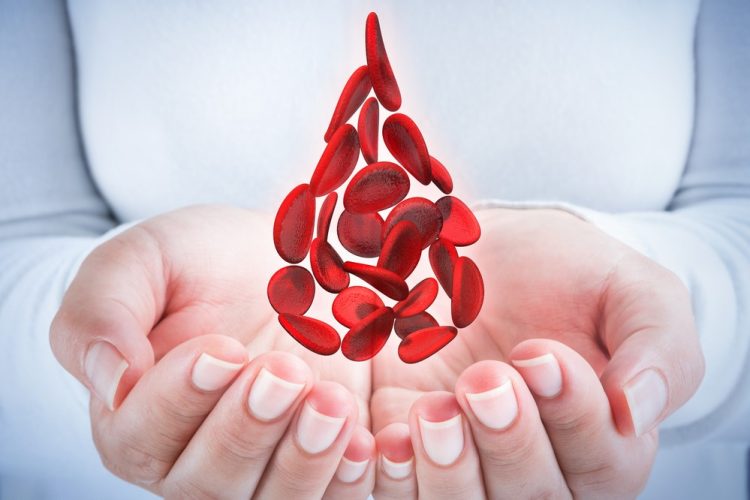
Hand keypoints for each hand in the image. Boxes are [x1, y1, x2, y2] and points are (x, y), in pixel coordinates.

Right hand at [50, 205, 373, 496]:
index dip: (180, 400)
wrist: (275, 260)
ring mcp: (260, 468)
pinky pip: (331, 497)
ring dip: (303, 460)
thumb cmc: (200, 262)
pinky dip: (348, 479)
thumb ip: (103, 311)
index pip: (142, 435)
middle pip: (209, 482)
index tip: (221, 348)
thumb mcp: (143, 260)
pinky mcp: (317, 461)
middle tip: (286, 370)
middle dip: (248, 429)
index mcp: (134, 416)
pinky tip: (366, 440)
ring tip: (333, 403)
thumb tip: (109, 379)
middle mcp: (192, 460)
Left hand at [371, 208, 703, 497]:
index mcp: (606, 441)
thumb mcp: (633, 290)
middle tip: (484, 378)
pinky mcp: (412, 447)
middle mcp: (542, 468)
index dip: (572, 414)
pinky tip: (386, 441)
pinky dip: (393, 477)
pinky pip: (403, 491)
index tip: (538, 353)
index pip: (603, 461)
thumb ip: (655, 347)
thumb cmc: (572, 276)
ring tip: (434, 411)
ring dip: (450, 470)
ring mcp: (472, 463)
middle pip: (534, 498)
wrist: (493, 253)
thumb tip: (636, 413)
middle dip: (510, 442)